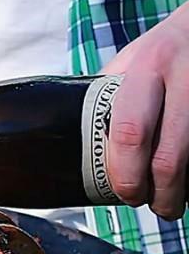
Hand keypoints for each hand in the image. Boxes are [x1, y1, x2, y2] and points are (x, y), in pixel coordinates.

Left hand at [103, 2, 188, 219]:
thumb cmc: (165, 48)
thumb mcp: (131, 61)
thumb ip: (110, 94)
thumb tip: (76, 137)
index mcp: (147, 68)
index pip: (130, 131)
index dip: (125, 172)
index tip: (123, 191)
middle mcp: (183, 79)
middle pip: (169, 157)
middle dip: (157, 192)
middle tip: (150, 205)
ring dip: (181, 191)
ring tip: (170, 204)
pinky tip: (188, 182)